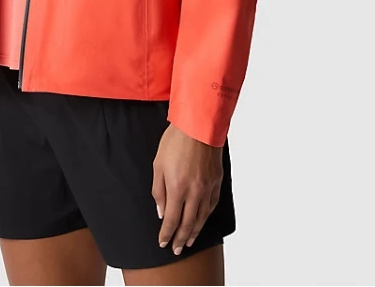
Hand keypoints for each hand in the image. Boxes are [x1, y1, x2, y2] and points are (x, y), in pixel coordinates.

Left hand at [152, 123, 222, 253]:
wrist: (199, 125)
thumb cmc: (176, 141)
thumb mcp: (158, 164)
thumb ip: (158, 190)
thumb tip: (161, 210)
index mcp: (177, 188)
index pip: (171, 220)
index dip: (166, 234)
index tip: (163, 243)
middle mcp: (194, 192)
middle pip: (187, 223)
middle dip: (180, 238)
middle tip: (176, 250)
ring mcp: (207, 188)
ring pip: (201, 218)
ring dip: (194, 232)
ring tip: (188, 241)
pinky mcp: (216, 181)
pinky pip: (211, 206)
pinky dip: (206, 217)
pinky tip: (202, 221)